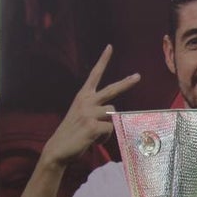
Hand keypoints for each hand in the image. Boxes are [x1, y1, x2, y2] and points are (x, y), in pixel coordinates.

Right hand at [40, 45, 139, 169]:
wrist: (58, 149)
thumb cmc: (74, 133)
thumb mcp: (83, 117)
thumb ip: (98, 112)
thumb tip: (116, 116)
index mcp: (82, 97)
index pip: (94, 75)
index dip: (102, 61)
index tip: (109, 47)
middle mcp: (86, 101)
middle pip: (112, 90)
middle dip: (127, 83)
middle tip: (138, 76)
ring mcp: (89, 112)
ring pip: (113, 115)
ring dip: (108, 127)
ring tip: (94, 133)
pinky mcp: (93, 125)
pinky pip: (110, 129)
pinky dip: (105, 138)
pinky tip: (93, 140)